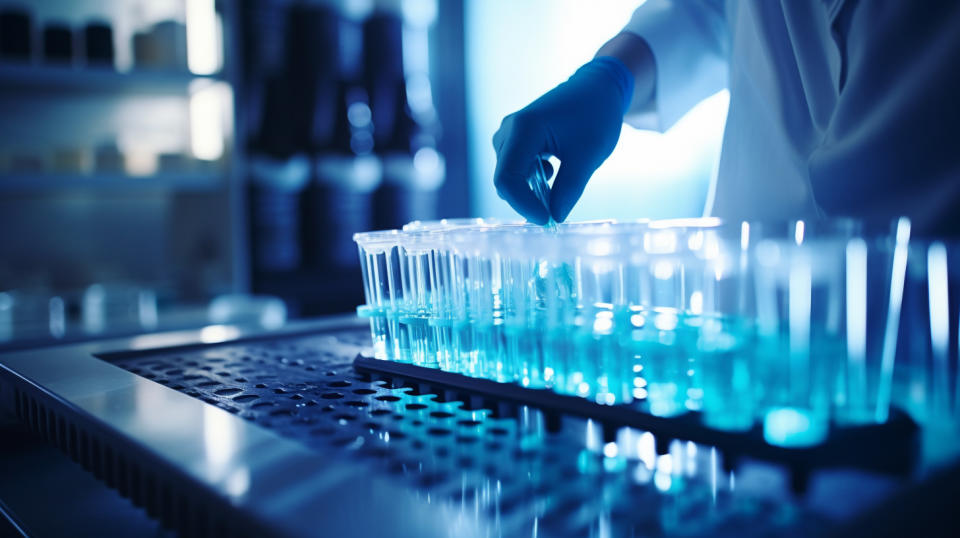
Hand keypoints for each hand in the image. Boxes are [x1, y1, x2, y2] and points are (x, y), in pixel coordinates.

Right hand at [492, 57, 633, 222]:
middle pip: (505, 180)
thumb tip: (555, 218)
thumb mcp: (587, 156)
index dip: (523, 205)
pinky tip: (555, 175)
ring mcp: (510, 134)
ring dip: (531, 191)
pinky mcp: (516, 140)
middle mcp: (508, 131)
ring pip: (510, 177)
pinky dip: (532, 181)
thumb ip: (569, 189)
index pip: (508, 179)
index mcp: (523, 129)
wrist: (598, 88)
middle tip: (556, 213)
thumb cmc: (595, 115)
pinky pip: (515, 170)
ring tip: (560, 187)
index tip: (548, 220)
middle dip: (528, 201)